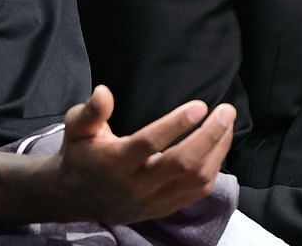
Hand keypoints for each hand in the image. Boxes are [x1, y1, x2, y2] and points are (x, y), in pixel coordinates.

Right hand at [50, 85, 234, 224]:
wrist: (74, 198)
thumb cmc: (80, 154)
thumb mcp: (76, 128)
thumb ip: (91, 111)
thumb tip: (104, 91)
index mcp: (114, 163)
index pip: (149, 144)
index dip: (176, 124)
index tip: (200, 105)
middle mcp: (135, 186)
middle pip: (182, 163)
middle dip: (210, 136)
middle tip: (227, 110)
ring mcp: (152, 201)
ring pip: (195, 180)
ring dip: (217, 151)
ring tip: (227, 124)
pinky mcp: (162, 209)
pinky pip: (197, 192)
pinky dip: (213, 168)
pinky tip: (218, 146)